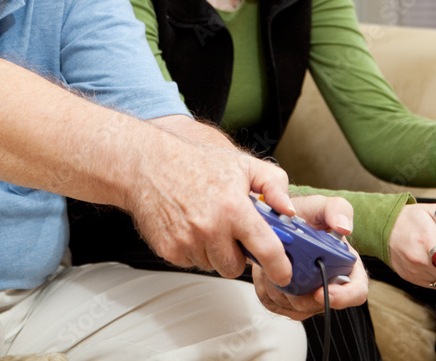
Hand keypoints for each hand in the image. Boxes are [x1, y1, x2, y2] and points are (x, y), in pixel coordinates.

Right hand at [127, 133, 295, 282]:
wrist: (147, 165)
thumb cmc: (193, 163)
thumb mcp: (242, 164)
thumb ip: (274, 184)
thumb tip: (288, 210)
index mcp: (233, 208)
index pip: (266, 250)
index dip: (280, 267)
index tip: (283, 273)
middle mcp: (210, 228)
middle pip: (236, 266)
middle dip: (237, 253)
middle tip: (231, 231)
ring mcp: (188, 241)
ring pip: (213, 266)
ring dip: (214, 252)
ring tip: (207, 223)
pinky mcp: (169, 250)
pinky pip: (192, 263)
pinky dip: (194, 250)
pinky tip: (190, 227)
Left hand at [253, 195, 367, 319]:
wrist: (274, 219)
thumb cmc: (301, 214)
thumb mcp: (320, 206)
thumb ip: (337, 209)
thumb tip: (345, 227)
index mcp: (344, 264)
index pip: (356, 291)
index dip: (343, 296)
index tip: (323, 291)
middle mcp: (328, 282)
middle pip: (319, 303)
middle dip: (300, 291)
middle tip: (285, 270)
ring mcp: (307, 294)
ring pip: (296, 306)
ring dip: (280, 287)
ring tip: (274, 262)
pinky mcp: (286, 300)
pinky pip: (276, 304)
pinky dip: (267, 289)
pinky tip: (267, 270)